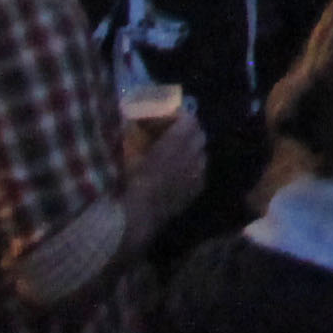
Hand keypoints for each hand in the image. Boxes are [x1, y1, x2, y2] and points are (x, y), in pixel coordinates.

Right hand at [126, 100, 207, 229]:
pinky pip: (200, 172)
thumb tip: (130, 122)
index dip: (180, 117)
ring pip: (202, 154)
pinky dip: (193, 170)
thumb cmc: (130, 180)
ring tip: (176, 156)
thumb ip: (136, 135)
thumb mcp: (130, 153)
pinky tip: (179, 175)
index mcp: (177, 140)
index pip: (190, 118)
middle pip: (200, 134)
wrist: (138, 215)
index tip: (169, 120)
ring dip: (193, 151)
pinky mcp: (198, 189)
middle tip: (173, 136)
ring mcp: (199, 172)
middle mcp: (193, 153)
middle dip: (189, 132)